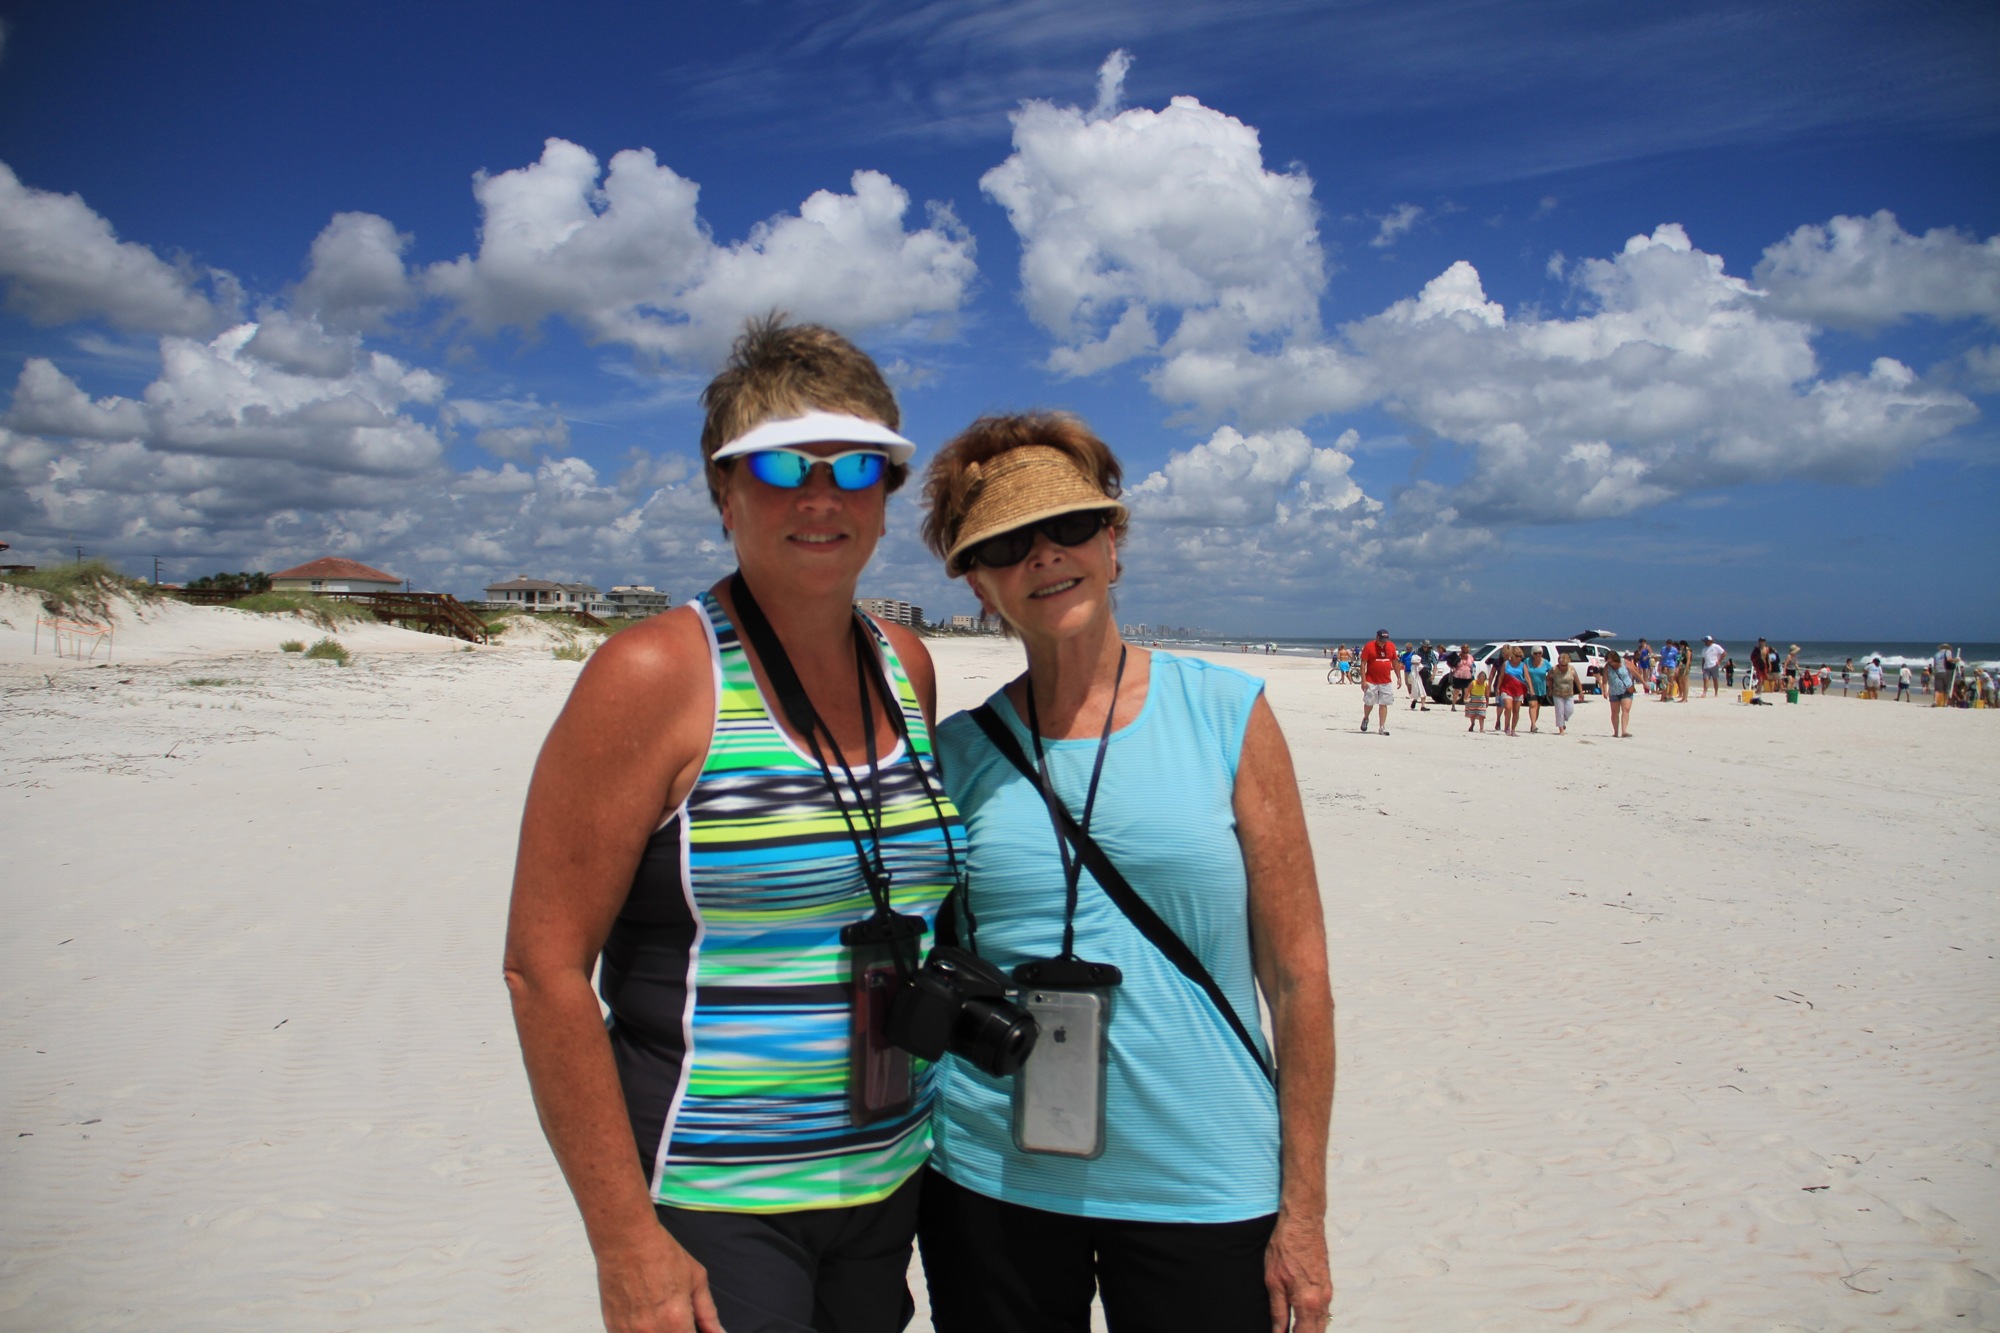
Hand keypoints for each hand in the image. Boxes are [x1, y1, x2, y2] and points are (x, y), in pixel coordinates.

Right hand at [596, 1228, 726, 1332]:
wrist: (626, 1240)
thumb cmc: (659, 1253)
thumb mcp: (696, 1280)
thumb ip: (708, 1313)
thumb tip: (717, 1332)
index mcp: (675, 1321)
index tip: (693, 1327)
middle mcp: (651, 1331)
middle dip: (679, 1331)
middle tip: (680, 1320)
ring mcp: (628, 1332)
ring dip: (660, 1331)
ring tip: (662, 1313)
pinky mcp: (613, 1328)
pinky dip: (642, 1331)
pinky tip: (646, 1316)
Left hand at [1264, 1207, 1331, 1330]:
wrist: (1304, 1221)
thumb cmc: (1285, 1246)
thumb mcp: (1273, 1280)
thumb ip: (1278, 1311)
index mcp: (1307, 1302)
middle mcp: (1322, 1300)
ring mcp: (1327, 1293)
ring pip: (1321, 1324)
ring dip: (1309, 1331)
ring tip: (1294, 1329)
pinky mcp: (1327, 1285)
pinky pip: (1323, 1312)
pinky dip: (1314, 1322)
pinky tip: (1303, 1321)